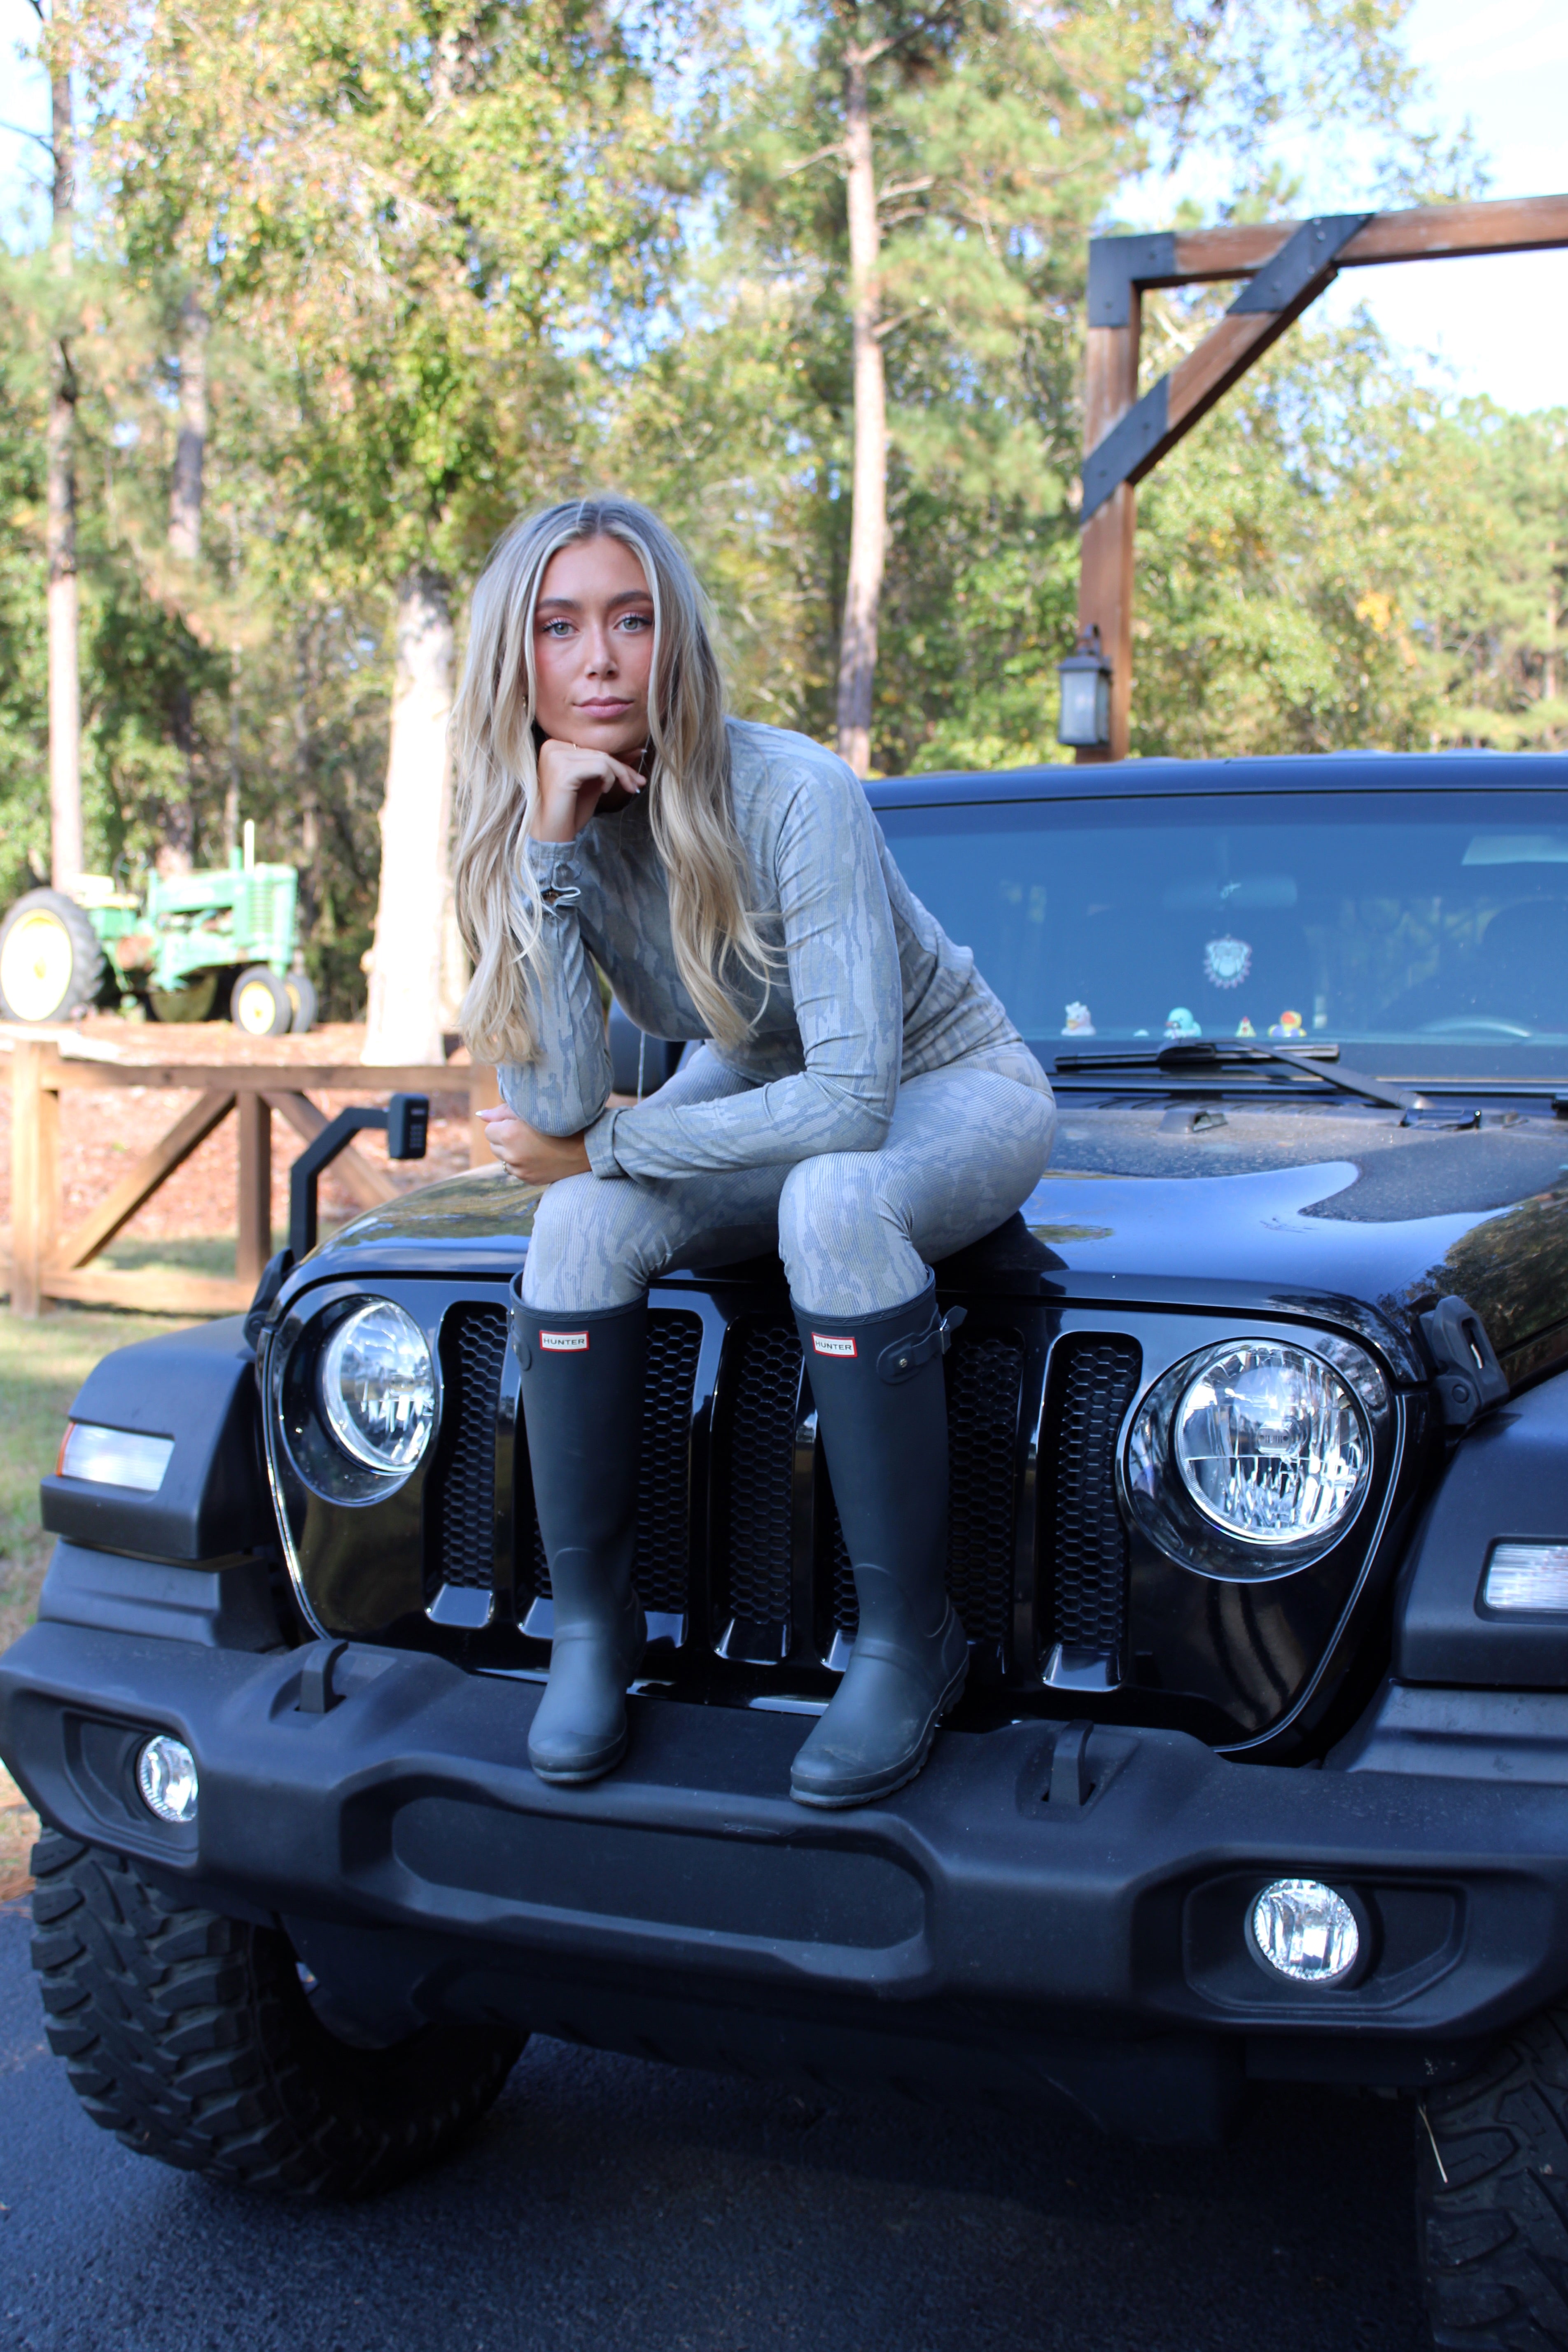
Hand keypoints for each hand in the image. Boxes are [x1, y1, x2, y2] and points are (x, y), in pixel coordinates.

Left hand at [477, 1105, 591, 1183]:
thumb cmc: (563, 1121)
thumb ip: (503, 1111)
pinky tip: (539, 1155)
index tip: (520, 1122)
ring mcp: (520, 1170)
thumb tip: (480, 1115)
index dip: (504, 1123)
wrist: (588, 1148)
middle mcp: (512, 1155)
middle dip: (504, 1137)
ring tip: (533, 1144)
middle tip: (527, 1132)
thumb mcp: (534, 1111)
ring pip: (503, 1158)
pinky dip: (521, 1162)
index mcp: (510, 1134)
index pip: (489, 1129)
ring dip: (511, 1151)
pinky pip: (515, 1169)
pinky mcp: (529, 1180)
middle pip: (493, 1144)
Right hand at [531, 738, 646, 843]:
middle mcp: (553, 746)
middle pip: (599, 751)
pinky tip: (604, 792)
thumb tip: (634, 752)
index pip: (594, 748)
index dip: (618, 761)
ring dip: (621, 775)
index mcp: (555, 746)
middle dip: (623, 769)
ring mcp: (557, 757)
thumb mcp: (593, 783)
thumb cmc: (569, 810)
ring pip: (603, 758)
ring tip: (627, 789)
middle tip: (638, 784)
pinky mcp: (564, 770)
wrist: (551, 833)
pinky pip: (600, 767)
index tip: (635, 774)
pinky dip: (609, 779)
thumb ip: (607, 767)